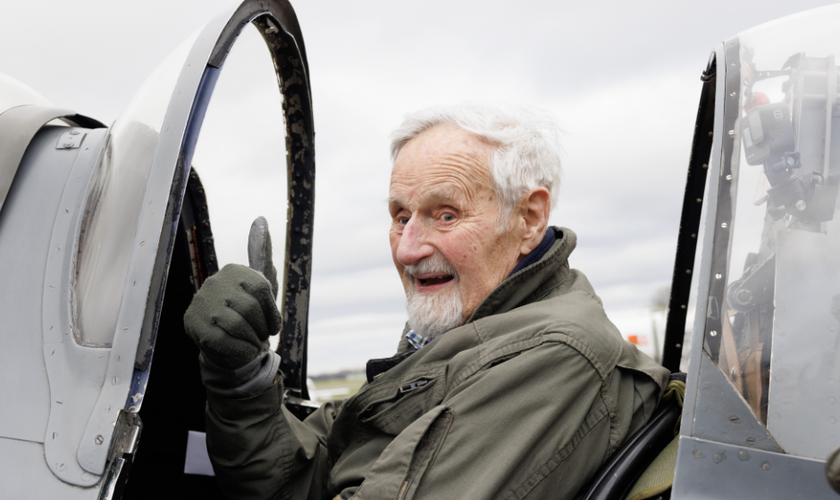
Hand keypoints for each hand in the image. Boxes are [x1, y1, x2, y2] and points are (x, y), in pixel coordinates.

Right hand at [184, 217, 280, 369]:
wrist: (227, 347)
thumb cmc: (248, 315)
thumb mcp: (261, 287)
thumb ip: (262, 255)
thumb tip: (261, 220)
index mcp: (233, 271)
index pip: (263, 290)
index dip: (272, 313)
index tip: (272, 325)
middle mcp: (214, 283)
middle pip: (250, 308)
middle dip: (261, 328)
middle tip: (260, 336)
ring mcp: (201, 303)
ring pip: (238, 325)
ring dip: (251, 340)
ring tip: (251, 343)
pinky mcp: (193, 325)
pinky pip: (225, 340)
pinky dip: (240, 350)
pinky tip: (241, 349)